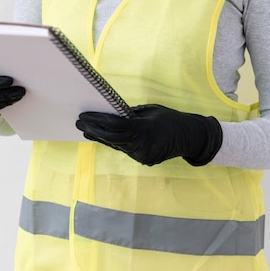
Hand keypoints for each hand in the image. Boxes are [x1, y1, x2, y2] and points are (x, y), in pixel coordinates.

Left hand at [76, 104, 221, 165]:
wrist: (191, 137)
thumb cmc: (171, 118)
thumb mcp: (150, 111)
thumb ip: (131, 114)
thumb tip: (111, 112)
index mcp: (145, 129)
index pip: (116, 126)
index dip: (98, 120)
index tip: (84, 115)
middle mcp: (143, 146)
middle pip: (112, 138)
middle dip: (94, 130)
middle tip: (79, 122)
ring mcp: (143, 156)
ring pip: (117, 146)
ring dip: (100, 137)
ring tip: (85, 129)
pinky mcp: (144, 160)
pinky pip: (125, 149)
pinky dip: (112, 142)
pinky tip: (101, 137)